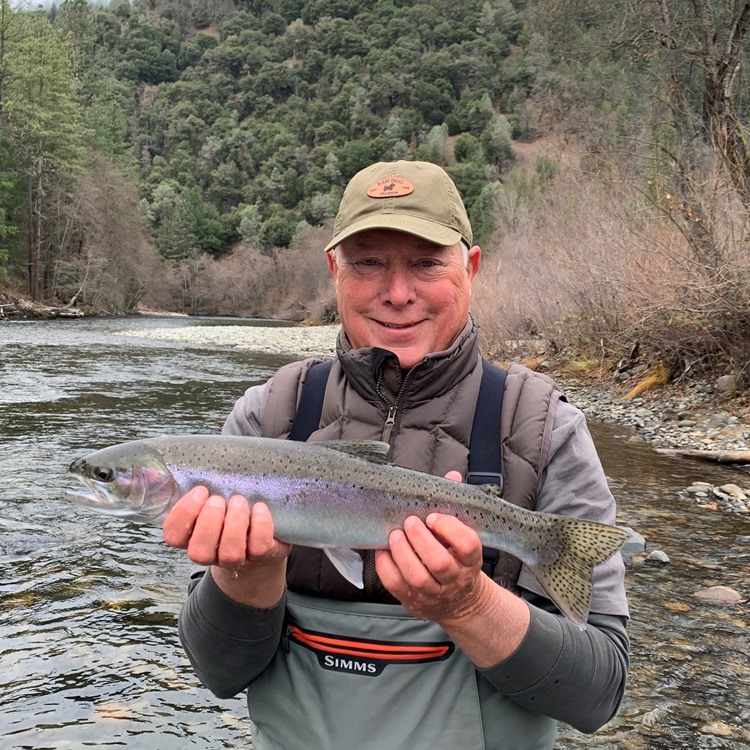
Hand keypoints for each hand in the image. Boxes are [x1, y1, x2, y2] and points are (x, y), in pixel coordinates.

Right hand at [162, 487, 290, 605]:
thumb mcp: (208, 498)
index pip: (173, 536)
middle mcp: (211, 553)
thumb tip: (155, 473)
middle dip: (209, 521)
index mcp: (191, 537)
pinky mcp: (261, 556)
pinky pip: (259, 546)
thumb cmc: (228, 509)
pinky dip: (260, 524)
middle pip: (199, 552)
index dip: (183, 514)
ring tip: (239, 501)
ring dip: (234, 523)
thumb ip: (189, 487)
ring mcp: (235, 559)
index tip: (200, 491)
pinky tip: (259, 507)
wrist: (263, 534)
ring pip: (230, 553)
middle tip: (218, 499)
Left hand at [375, 471, 486, 622]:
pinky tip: (384, 551)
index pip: (467, 545)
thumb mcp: (463, 535)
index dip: (449, 528)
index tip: (434, 516)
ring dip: (402, 553)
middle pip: (439, 562)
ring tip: (395, 535)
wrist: (460, 602)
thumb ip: (454, 506)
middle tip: (410, 522)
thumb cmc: (457, 558)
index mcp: (471, 560)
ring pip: (417, 577)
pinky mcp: (414, 600)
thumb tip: (451, 476)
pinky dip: (386, 566)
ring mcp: (434, 593)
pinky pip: (396, 585)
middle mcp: (455, 579)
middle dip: (420, 539)